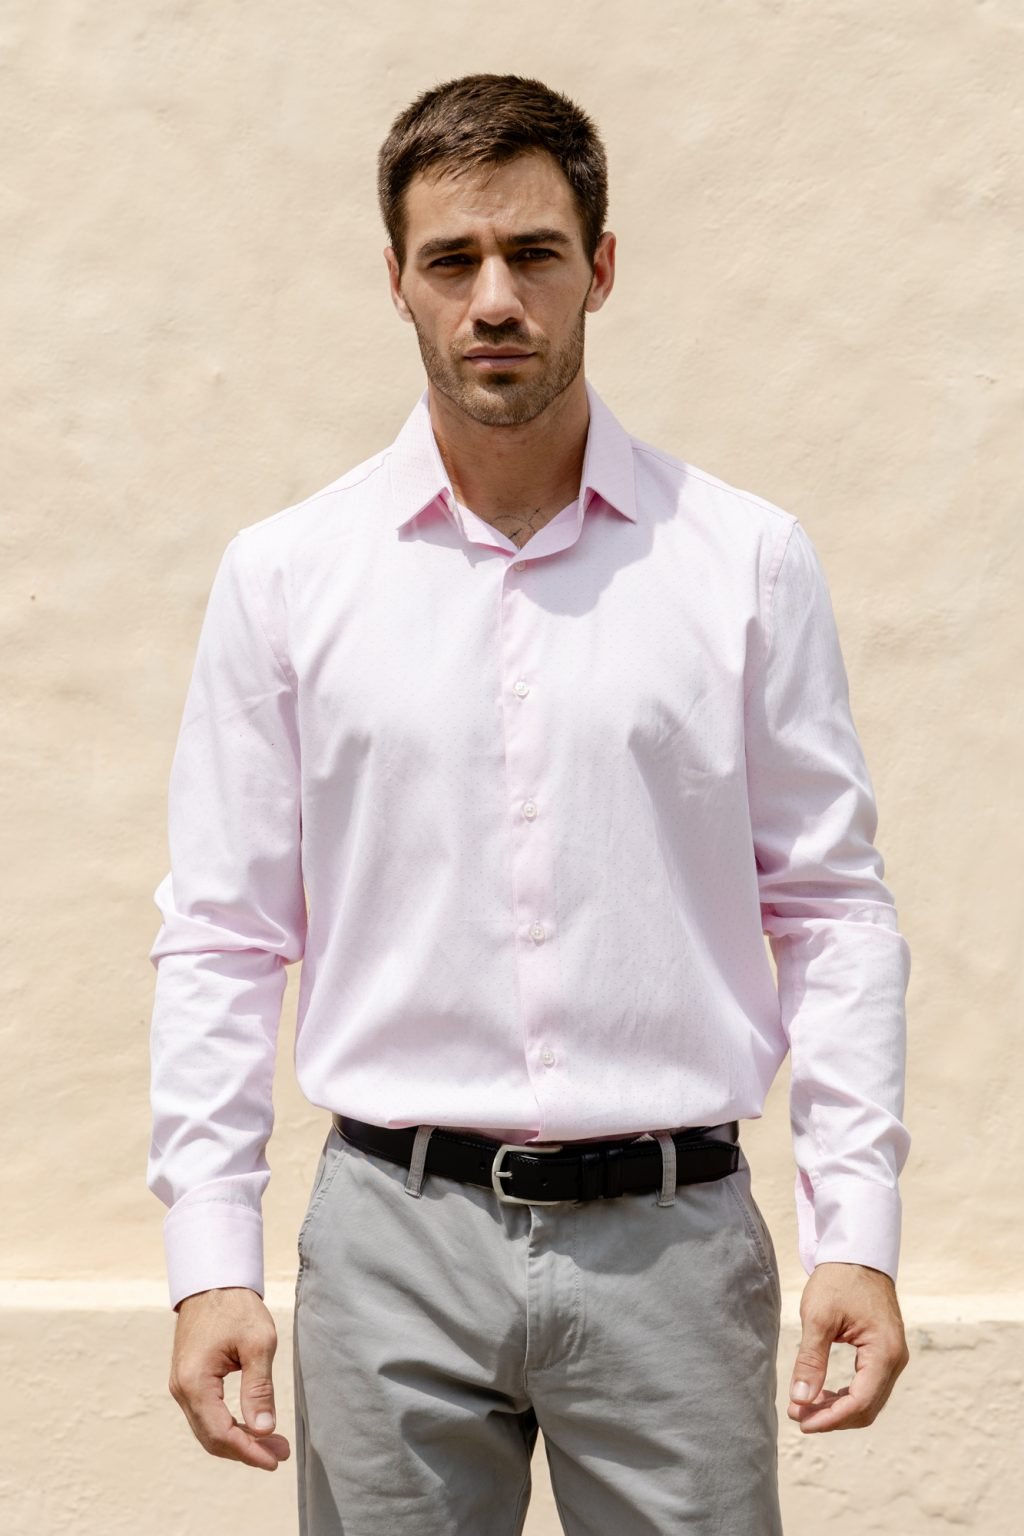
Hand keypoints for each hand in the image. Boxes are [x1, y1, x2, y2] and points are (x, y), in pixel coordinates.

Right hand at [169, 1286, 290, 1469]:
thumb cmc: (236, 1307)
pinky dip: (229, 1426)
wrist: (212, 1280)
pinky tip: (252, 1426)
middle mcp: (181, 1389)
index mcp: (194, 1382)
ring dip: (239, 1440)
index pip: (220, 1433)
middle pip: (212, 1437)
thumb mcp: (258, 1343)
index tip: (275, 1459)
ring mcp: (182, 1385)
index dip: (248, 1451)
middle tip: (280, 1453)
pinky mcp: (189, 1380)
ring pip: (208, 1428)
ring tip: (272, 1443)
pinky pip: (206, 1414)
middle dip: (246, 1450)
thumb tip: (263, 1429)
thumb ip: (259, 1388)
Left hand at [788, 1261, 908, 1432]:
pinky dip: (846, 1395)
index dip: (830, 1418)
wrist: (857, 1253)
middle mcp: (895, 1359)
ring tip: (805, 1406)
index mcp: (884, 1351)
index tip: (801, 1420)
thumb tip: (801, 1400)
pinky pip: (869, 1386)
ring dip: (838, 1408)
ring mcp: (893, 1356)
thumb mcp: (818, 1317)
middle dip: (832, 1417)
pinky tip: (822, 1393)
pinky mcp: (885, 1352)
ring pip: (869, 1400)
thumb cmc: (838, 1279)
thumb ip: (810, 1360)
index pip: (860, 1402)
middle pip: (867, 1407)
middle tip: (798, 1416)